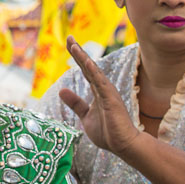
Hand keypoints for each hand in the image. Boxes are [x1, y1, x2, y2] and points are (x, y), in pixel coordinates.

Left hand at [58, 36, 142, 155]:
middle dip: (78, 52)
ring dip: (84, 59)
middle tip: (69, 38)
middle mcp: (102, 88)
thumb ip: (75, 103)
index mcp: (97, 91)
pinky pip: (101, 84)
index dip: (77, 57)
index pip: (85, 70)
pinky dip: (94, 73)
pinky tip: (88, 63)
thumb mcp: (85, 116)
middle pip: (88, 66)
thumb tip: (62, 90)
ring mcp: (107, 93)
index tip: (70, 43)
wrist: (123, 146)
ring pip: (94, 72)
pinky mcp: (111, 100)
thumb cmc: (107, 132)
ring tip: (74, 46)